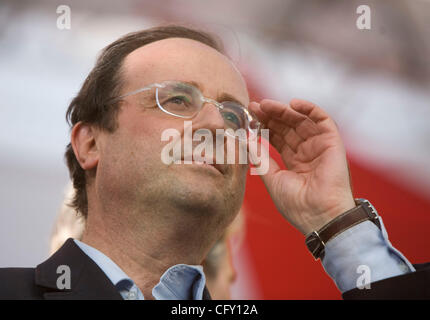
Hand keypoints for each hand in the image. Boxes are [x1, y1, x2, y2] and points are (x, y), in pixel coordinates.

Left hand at [249, 99, 354, 234]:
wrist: (319, 216)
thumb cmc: (296, 204)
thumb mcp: (272, 179)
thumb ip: (260, 159)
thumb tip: (246, 140)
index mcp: (294, 162)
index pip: (278, 138)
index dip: (264, 126)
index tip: (249, 116)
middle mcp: (307, 152)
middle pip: (287, 127)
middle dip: (271, 116)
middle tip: (254, 106)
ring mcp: (320, 147)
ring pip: (301, 121)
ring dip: (284, 110)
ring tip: (266, 105)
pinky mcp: (333, 143)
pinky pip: (323, 120)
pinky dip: (310, 109)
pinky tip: (293, 104)